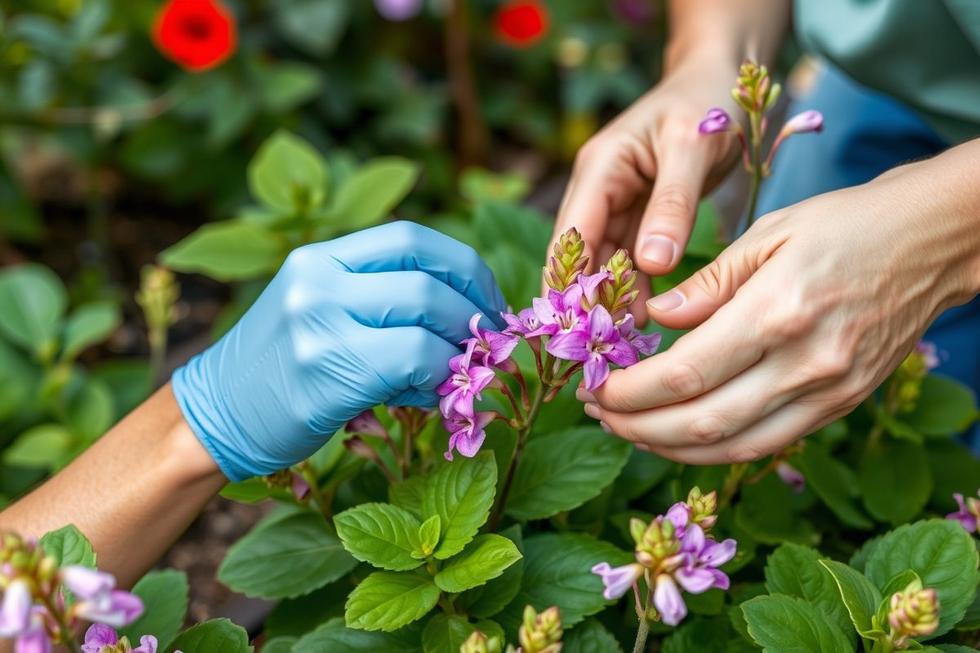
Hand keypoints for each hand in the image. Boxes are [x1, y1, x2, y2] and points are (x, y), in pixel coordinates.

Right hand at [172, 221, 505, 480]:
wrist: (215, 417)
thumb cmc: (281, 371)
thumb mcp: (319, 311)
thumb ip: (379, 300)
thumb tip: (471, 316)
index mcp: (319, 258)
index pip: (412, 238)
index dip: (464, 268)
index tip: (487, 301)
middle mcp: (317, 280)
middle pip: (427, 276)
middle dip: (475, 310)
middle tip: (490, 342)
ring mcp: (319, 322)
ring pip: (427, 315)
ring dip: (462, 346)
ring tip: (462, 372)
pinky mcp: (327, 372)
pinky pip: (413, 361)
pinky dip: (437, 378)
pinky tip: (430, 397)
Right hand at [549, 56, 739, 322]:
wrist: (721, 77)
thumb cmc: (708, 100)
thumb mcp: (694, 146)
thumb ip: (672, 205)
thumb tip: (651, 264)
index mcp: (600, 169)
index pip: (571, 236)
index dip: (568, 283)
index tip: (575, 330)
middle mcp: (598, 190)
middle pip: (580, 256)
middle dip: (587, 301)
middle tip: (602, 351)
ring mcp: (616, 205)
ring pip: (603, 263)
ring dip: (609, 301)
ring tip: (623, 346)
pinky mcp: (638, 217)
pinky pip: (628, 260)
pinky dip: (633, 289)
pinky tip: (642, 322)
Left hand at [579, 151, 979, 462]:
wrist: (934, 243)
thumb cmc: (847, 224)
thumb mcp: (770, 232)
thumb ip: (708, 283)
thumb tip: (655, 320)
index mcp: (779, 310)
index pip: (685, 374)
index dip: (630, 392)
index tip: (594, 387)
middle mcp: (806, 363)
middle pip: (701, 423)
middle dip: (636, 426)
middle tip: (597, 412)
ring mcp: (829, 393)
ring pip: (733, 447)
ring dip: (669, 447)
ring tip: (627, 429)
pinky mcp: (841, 405)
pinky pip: (767, 443)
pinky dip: (715, 449)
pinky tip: (680, 436)